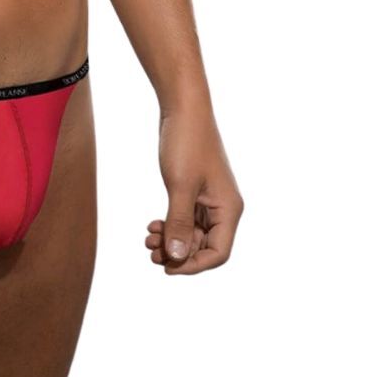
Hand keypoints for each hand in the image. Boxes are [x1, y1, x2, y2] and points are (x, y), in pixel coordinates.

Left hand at [146, 105, 242, 274]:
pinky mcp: (196, 190)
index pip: (218, 253)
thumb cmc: (186, 143)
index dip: (193, 266)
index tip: (167, 267)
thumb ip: (179, 223)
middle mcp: (224, 207)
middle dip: (178, 253)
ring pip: (193, 234)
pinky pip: (187, 219)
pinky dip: (171, 225)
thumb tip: (177, 258)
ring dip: (172, 240)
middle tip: (150, 251)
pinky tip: (153, 225)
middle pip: (204, 246)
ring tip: (147, 239)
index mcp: (229, 209)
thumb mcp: (180, 186)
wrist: (183, 108)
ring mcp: (210, 199)